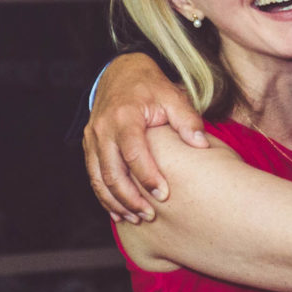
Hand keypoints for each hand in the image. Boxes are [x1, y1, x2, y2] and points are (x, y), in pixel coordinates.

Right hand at [84, 53, 205, 222]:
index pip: (133, 153)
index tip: (163, 196)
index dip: (147, 177)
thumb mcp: (172, 95)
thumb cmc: (149, 86)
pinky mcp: (90, 145)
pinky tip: (118, 213)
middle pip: (112, 172)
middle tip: (150, 215)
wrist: (120, 72)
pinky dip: (104, 197)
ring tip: (136, 219)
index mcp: (124, 116)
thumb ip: (187, 119)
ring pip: (99, 179)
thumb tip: (201, 144)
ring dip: (116, 203)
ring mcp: (93, 138)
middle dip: (130, 198)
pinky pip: (94, 176)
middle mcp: (103, 129)